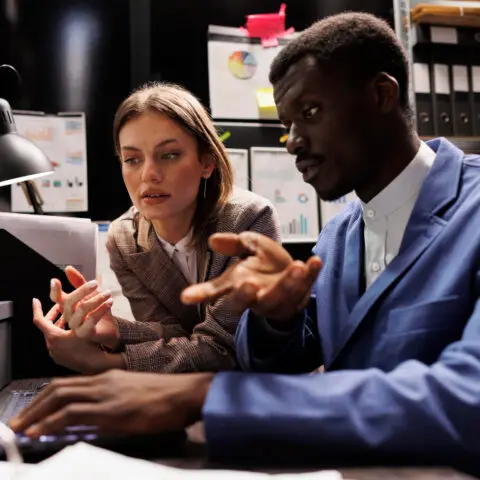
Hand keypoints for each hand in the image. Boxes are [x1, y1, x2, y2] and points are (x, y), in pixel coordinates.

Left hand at [9, 370, 213, 437]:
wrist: (186, 393)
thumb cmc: (165, 396)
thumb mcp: (134, 394)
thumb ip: (112, 401)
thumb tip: (92, 419)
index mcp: (108, 377)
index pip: (67, 384)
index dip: (44, 398)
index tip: (31, 412)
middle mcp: (103, 381)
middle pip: (57, 388)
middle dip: (33, 405)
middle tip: (18, 422)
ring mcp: (107, 393)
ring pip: (60, 397)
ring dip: (35, 413)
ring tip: (20, 428)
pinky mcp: (113, 409)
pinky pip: (73, 412)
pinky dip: (51, 421)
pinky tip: (41, 430)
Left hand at [32, 298, 122, 373]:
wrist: (97, 366)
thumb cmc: (91, 347)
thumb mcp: (87, 325)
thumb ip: (83, 311)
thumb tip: (83, 299)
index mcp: (54, 337)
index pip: (39, 320)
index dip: (37, 309)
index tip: (36, 300)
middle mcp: (51, 346)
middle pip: (46, 327)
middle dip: (53, 315)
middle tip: (59, 307)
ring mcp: (55, 353)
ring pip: (52, 334)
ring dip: (58, 325)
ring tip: (69, 317)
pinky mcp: (60, 358)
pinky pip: (56, 343)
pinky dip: (61, 334)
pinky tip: (72, 331)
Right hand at [51, 266, 119, 349]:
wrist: (109, 329)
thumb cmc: (97, 311)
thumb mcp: (89, 294)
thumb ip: (79, 282)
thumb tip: (67, 268)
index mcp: (67, 307)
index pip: (56, 299)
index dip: (54, 291)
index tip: (55, 280)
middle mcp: (68, 317)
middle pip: (70, 302)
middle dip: (83, 290)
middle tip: (96, 283)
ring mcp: (75, 326)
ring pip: (82, 309)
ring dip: (97, 298)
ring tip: (108, 293)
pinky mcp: (85, 333)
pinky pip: (92, 319)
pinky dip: (102, 308)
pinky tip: (110, 302)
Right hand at [181, 232, 321, 324]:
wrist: (294, 276)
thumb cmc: (267, 264)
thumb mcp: (251, 247)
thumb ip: (235, 244)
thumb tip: (212, 240)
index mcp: (239, 285)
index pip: (217, 291)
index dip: (201, 294)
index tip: (185, 297)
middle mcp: (256, 296)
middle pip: (247, 301)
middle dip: (246, 295)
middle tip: (248, 284)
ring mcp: (279, 299)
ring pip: (280, 296)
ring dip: (288, 283)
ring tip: (296, 266)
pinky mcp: (300, 295)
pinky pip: (306, 286)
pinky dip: (311, 274)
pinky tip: (316, 261)